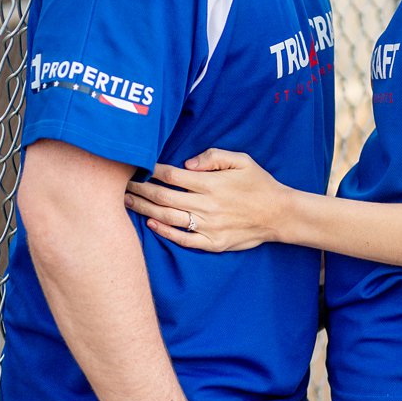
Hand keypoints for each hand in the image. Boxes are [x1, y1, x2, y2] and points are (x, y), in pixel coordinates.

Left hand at [126, 149, 284, 253]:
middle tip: (121, 184)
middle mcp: (207, 206)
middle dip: (140, 189)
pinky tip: (150, 223)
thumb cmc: (259, 183)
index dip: (151, 170)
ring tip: (127, 201)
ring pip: (169, 218)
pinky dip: (165, 232)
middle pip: (164, 197)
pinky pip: (184, 240)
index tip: (136, 165)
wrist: (280, 215)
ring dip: (145, 209)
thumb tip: (187, 163)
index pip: (172, 175)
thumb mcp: (241, 160)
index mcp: (211, 184)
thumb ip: (213, 157)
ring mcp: (209, 226)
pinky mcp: (214, 243)